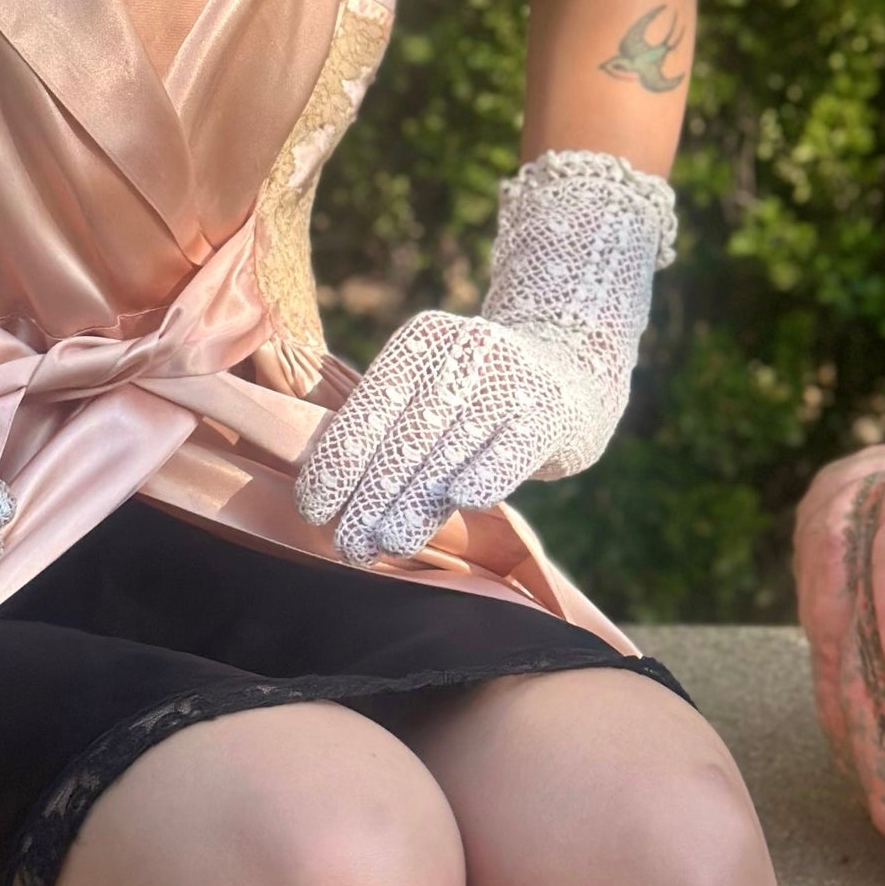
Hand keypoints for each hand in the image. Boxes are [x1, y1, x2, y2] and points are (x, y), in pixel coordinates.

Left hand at [292, 149, 675, 565]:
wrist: (571, 368)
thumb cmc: (478, 396)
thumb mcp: (434, 388)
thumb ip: (392, 430)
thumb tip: (333, 498)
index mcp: (421, 341)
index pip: (369, 406)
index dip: (338, 459)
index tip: (313, 506)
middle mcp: (462, 350)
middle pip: (407, 435)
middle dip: (370, 495)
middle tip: (346, 545)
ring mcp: (509, 377)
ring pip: (451, 450)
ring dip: (415, 503)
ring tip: (386, 543)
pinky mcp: (549, 408)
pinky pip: (511, 448)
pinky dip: (486, 472)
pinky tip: (462, 500)